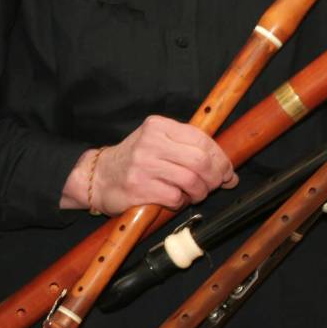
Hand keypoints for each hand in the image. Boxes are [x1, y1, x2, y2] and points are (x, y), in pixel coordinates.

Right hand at [60, 115, 237, 214]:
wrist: (98, 177)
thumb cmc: (136, 160)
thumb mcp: (158, 141)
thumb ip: (189, 148)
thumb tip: (228, 169)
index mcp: (159, 125)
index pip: (202, 139)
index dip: (221, 157)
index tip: (228, 171)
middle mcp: (151, 142)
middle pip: (200, 160)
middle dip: (215, 176)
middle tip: (217, 185)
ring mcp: (144, 165)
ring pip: (191, 180)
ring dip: (200, 192)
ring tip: (196, 194)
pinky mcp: (138, 188)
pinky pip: (174, 197)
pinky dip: (182, 202)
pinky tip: (177, 200)